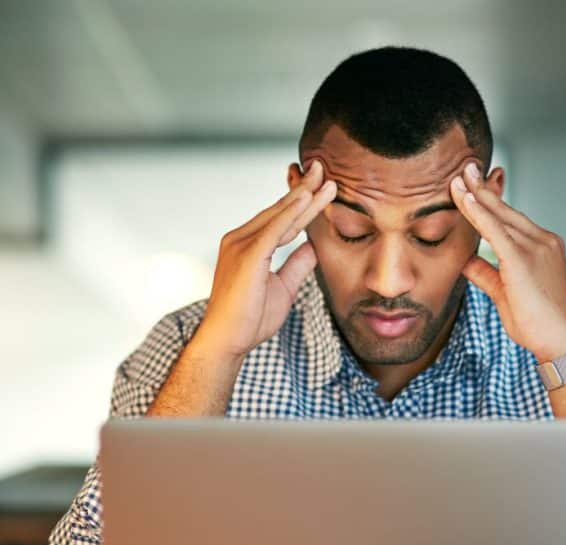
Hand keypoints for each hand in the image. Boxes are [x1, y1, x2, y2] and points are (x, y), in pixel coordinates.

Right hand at [195, 160, 336, 358]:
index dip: (302, 203)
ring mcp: (241, 244)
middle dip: (304, 189)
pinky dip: (291, 213)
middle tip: (323, 167)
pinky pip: (274, 230)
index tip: (321, 186)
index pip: (282, 219)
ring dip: (303, 196)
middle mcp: (241, 239)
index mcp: (249, 246)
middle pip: (280, 210)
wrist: (227, 341)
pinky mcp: (247, 255)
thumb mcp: (283, 288)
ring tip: (323, 177)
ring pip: (279, 215)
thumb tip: (313, 247)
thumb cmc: (250, 319)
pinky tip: (306, 198)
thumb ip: (296, 265)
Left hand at [450, 163, 565, 362]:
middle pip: (506, 209)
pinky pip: (495, 231)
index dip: (491, 200)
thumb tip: (464, 260)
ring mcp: (536, 248)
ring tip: (459, 177)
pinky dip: (479, 214)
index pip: (510, 218)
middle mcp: (542, 241)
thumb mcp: (503, 292)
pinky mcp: (523, 260)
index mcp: (542, 246)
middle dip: (483, 187)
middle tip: (465, 167)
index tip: (476, 184)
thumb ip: (485, 272)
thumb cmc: (536, 322)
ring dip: (476, 195)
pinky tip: (465, 199)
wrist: (558, 342)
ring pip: (499, 216)